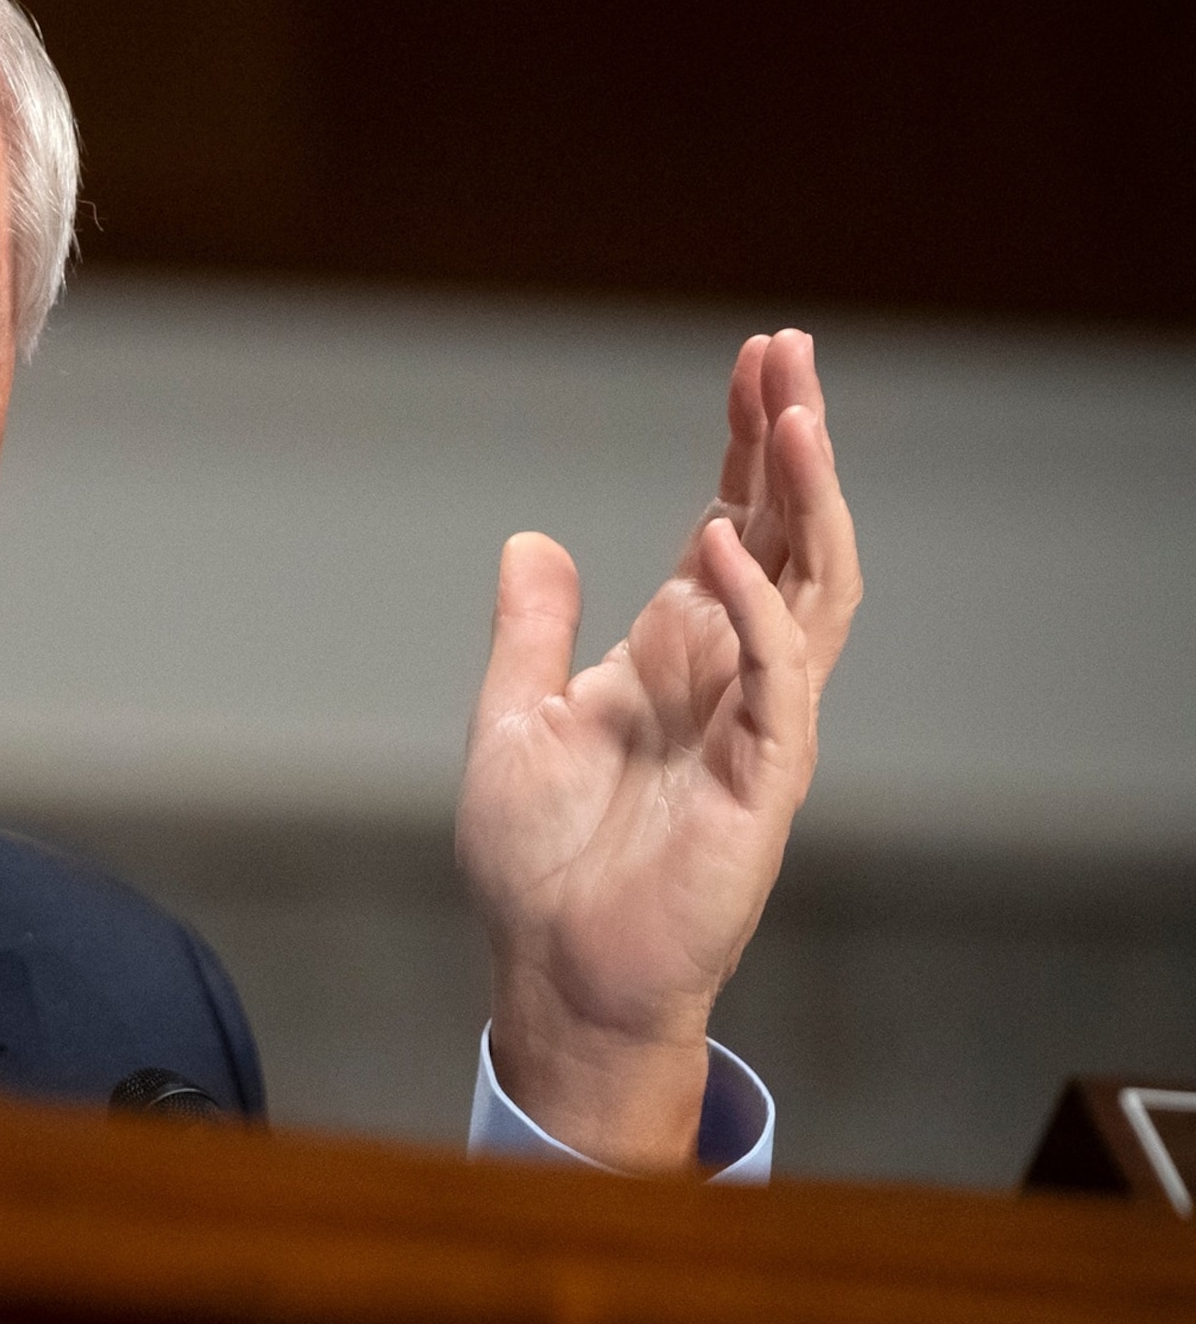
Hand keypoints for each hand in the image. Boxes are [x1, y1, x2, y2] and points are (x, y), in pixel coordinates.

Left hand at [457, 330, 861, 1172]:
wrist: (551, 971)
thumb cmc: (539, 862)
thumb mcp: (513, 715)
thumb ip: (533, 628)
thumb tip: (533, 540)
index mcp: (677, 653)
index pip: (732, 524)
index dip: (746, 445)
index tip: (755, 362)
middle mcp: (731, 676)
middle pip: (785, 535)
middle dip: (791, 443)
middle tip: (790, 353)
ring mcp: (757, 724)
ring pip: (810, 589)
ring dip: (804, 503)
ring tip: (793, 415)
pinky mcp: (764, 780)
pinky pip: (778, 679)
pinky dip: (755, 609)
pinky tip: (718, 544)